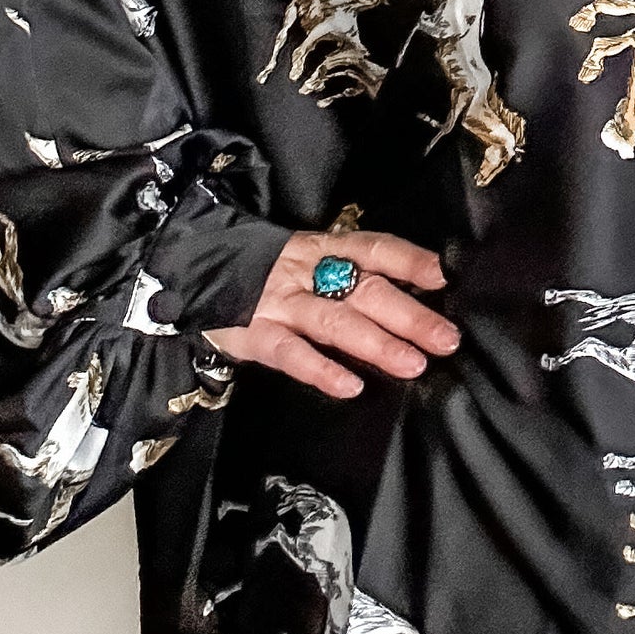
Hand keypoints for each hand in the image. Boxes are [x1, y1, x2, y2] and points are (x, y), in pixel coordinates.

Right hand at [203, 229, 458, 398]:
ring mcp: (278, 302)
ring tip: (414, 364)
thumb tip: (410, 292)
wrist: (187, 268)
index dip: (408, 259)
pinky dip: (321, 369)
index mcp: (320, 248)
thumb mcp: (304, 261)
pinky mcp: (253, 334)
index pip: (372, 247)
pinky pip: (290, 353)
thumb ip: (344, 275)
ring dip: (378, 342)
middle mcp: (305, 271)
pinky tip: (350, 386)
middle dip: (409, 314)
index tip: (442, 276)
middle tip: (446, 338)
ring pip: (335, 321)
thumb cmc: (261, 272)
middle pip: (364, 289)